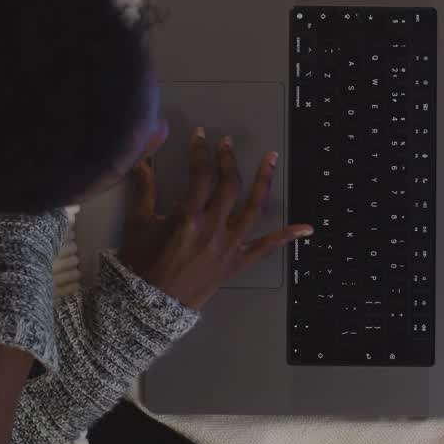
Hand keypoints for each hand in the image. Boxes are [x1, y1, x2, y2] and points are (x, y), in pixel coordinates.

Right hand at [118, 127, 312, 309]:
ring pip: (254, 208)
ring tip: (271, 159)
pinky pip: (266, 248)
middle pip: (229, 185)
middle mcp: (212, 230)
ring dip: (264, 181)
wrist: (149, 307)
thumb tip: (141, 161)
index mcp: (187, 218)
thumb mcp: (137, 224)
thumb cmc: (142, 267)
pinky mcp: (236, 263)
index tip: (200, 137)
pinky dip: (287, 237)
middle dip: (228, 159)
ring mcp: (228, 247)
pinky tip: (306, 228)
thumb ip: (143, 189)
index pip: (200, 174)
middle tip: (226, 143)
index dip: (201, 151)